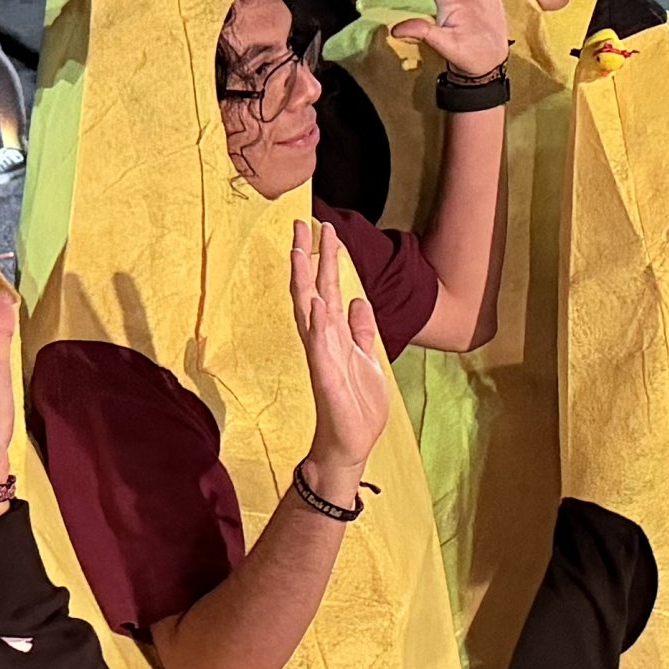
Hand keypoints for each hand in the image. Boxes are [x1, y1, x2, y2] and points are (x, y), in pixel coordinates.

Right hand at [291, 216, 392, 497]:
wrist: (350, 446)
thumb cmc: (356, 407)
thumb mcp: (368, 360)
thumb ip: (361, 331)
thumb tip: (357, 301)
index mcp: (334, 337)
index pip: (324, 290)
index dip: (323, 259)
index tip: (323, 228)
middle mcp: (323, 342)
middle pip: (312, 291)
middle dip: (309, 258)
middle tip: (303, 223)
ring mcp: (322, 359)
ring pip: (309, 312)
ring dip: (305, 282)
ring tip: (301, 251)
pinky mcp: (326, 380)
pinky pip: (320, 348)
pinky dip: (317, 326)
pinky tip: (315, 304)